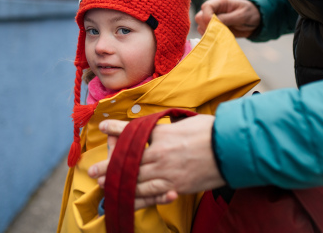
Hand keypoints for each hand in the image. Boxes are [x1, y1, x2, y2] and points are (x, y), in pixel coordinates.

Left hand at [88, 115, 225, 209]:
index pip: (133, 132)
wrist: (230, 149)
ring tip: (104, 185)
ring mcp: (167, 173)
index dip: (116, 129)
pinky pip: (152, 196)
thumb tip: (153, 129)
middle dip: (108, 166)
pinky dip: (138, 199)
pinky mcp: (176, 188)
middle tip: (92, 171)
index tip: (103, 126)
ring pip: (135, 181)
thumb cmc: (210, 132)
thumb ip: (166, 128)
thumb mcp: (184, 123)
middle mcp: (159, 155)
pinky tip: (126, 200)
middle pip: (128, 161)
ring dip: (117, 183)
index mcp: (162, 135)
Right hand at [195, 0, 260, 36]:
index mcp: (220, 2)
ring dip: (208, 33)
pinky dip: (210, 37)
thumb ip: (227, 18)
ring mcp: (213, 19)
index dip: (207, 17)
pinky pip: (206, 33)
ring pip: (201, 26)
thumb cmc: (251, 14)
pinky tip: (219, 38)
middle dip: (206, 26)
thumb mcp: (241, 15)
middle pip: (200, 17)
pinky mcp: (215, 28)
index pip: (206, 7)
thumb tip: (212, 23)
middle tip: (217, 33)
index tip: (214, 26)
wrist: (257, 21)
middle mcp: (214, 10)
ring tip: (221, 36)